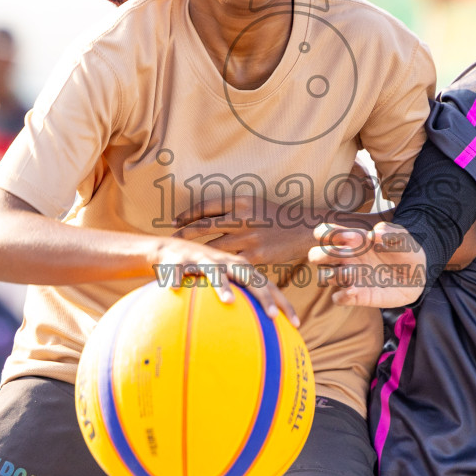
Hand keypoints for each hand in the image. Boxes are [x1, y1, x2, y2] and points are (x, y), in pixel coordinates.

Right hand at [149, 237, 298, 326]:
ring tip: (228, 301)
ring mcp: (202, 259)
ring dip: (222, 285)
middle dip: (262, 296)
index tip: (297, 324)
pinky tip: (172, 289)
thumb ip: (241, 302)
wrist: (168, 249)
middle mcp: (225, 262)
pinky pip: (177, 270)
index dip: (283, 303)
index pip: (268, 286)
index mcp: (240, 269)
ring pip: (214, 271)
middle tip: (272, 316)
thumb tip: (257, 337)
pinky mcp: (178, 259)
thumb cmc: (201, 272)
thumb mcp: (223, 282)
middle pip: (249, 277)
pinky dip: (174, 278)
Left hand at [173, 195, 316, 270]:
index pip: (206, 206)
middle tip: (171, 240)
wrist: (304, 230)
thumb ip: (233, 210)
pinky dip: (217, 269)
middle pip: (203, 226)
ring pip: (213, 247)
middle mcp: (242, 218)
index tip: (175, 221)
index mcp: (241, 201)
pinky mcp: (256, 256)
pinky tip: (207, 274)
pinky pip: (230, 264)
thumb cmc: (277, 217)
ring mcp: (248, 237)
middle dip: (184, 234)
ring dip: (197, 255)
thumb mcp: (255, 205)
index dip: (187, 214)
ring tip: (185, 259)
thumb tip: (207, 218)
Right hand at [307, 221, 425, 309]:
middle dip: (324, 254)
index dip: (328, 232)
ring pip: (325, 277)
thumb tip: (374, 234)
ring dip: (334, 274)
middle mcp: (346, 259)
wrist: (418, 275)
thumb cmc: (405, 252)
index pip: (325, 233)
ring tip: (353, 271)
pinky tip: (355, 290)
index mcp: (352, 240)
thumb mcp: (403, 237)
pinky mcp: (358, 296)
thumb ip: (390, 232)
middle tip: (346, 254)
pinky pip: (339, 299)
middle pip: (316, 255)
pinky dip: (342, 296)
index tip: (349, 236)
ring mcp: (351, 278)